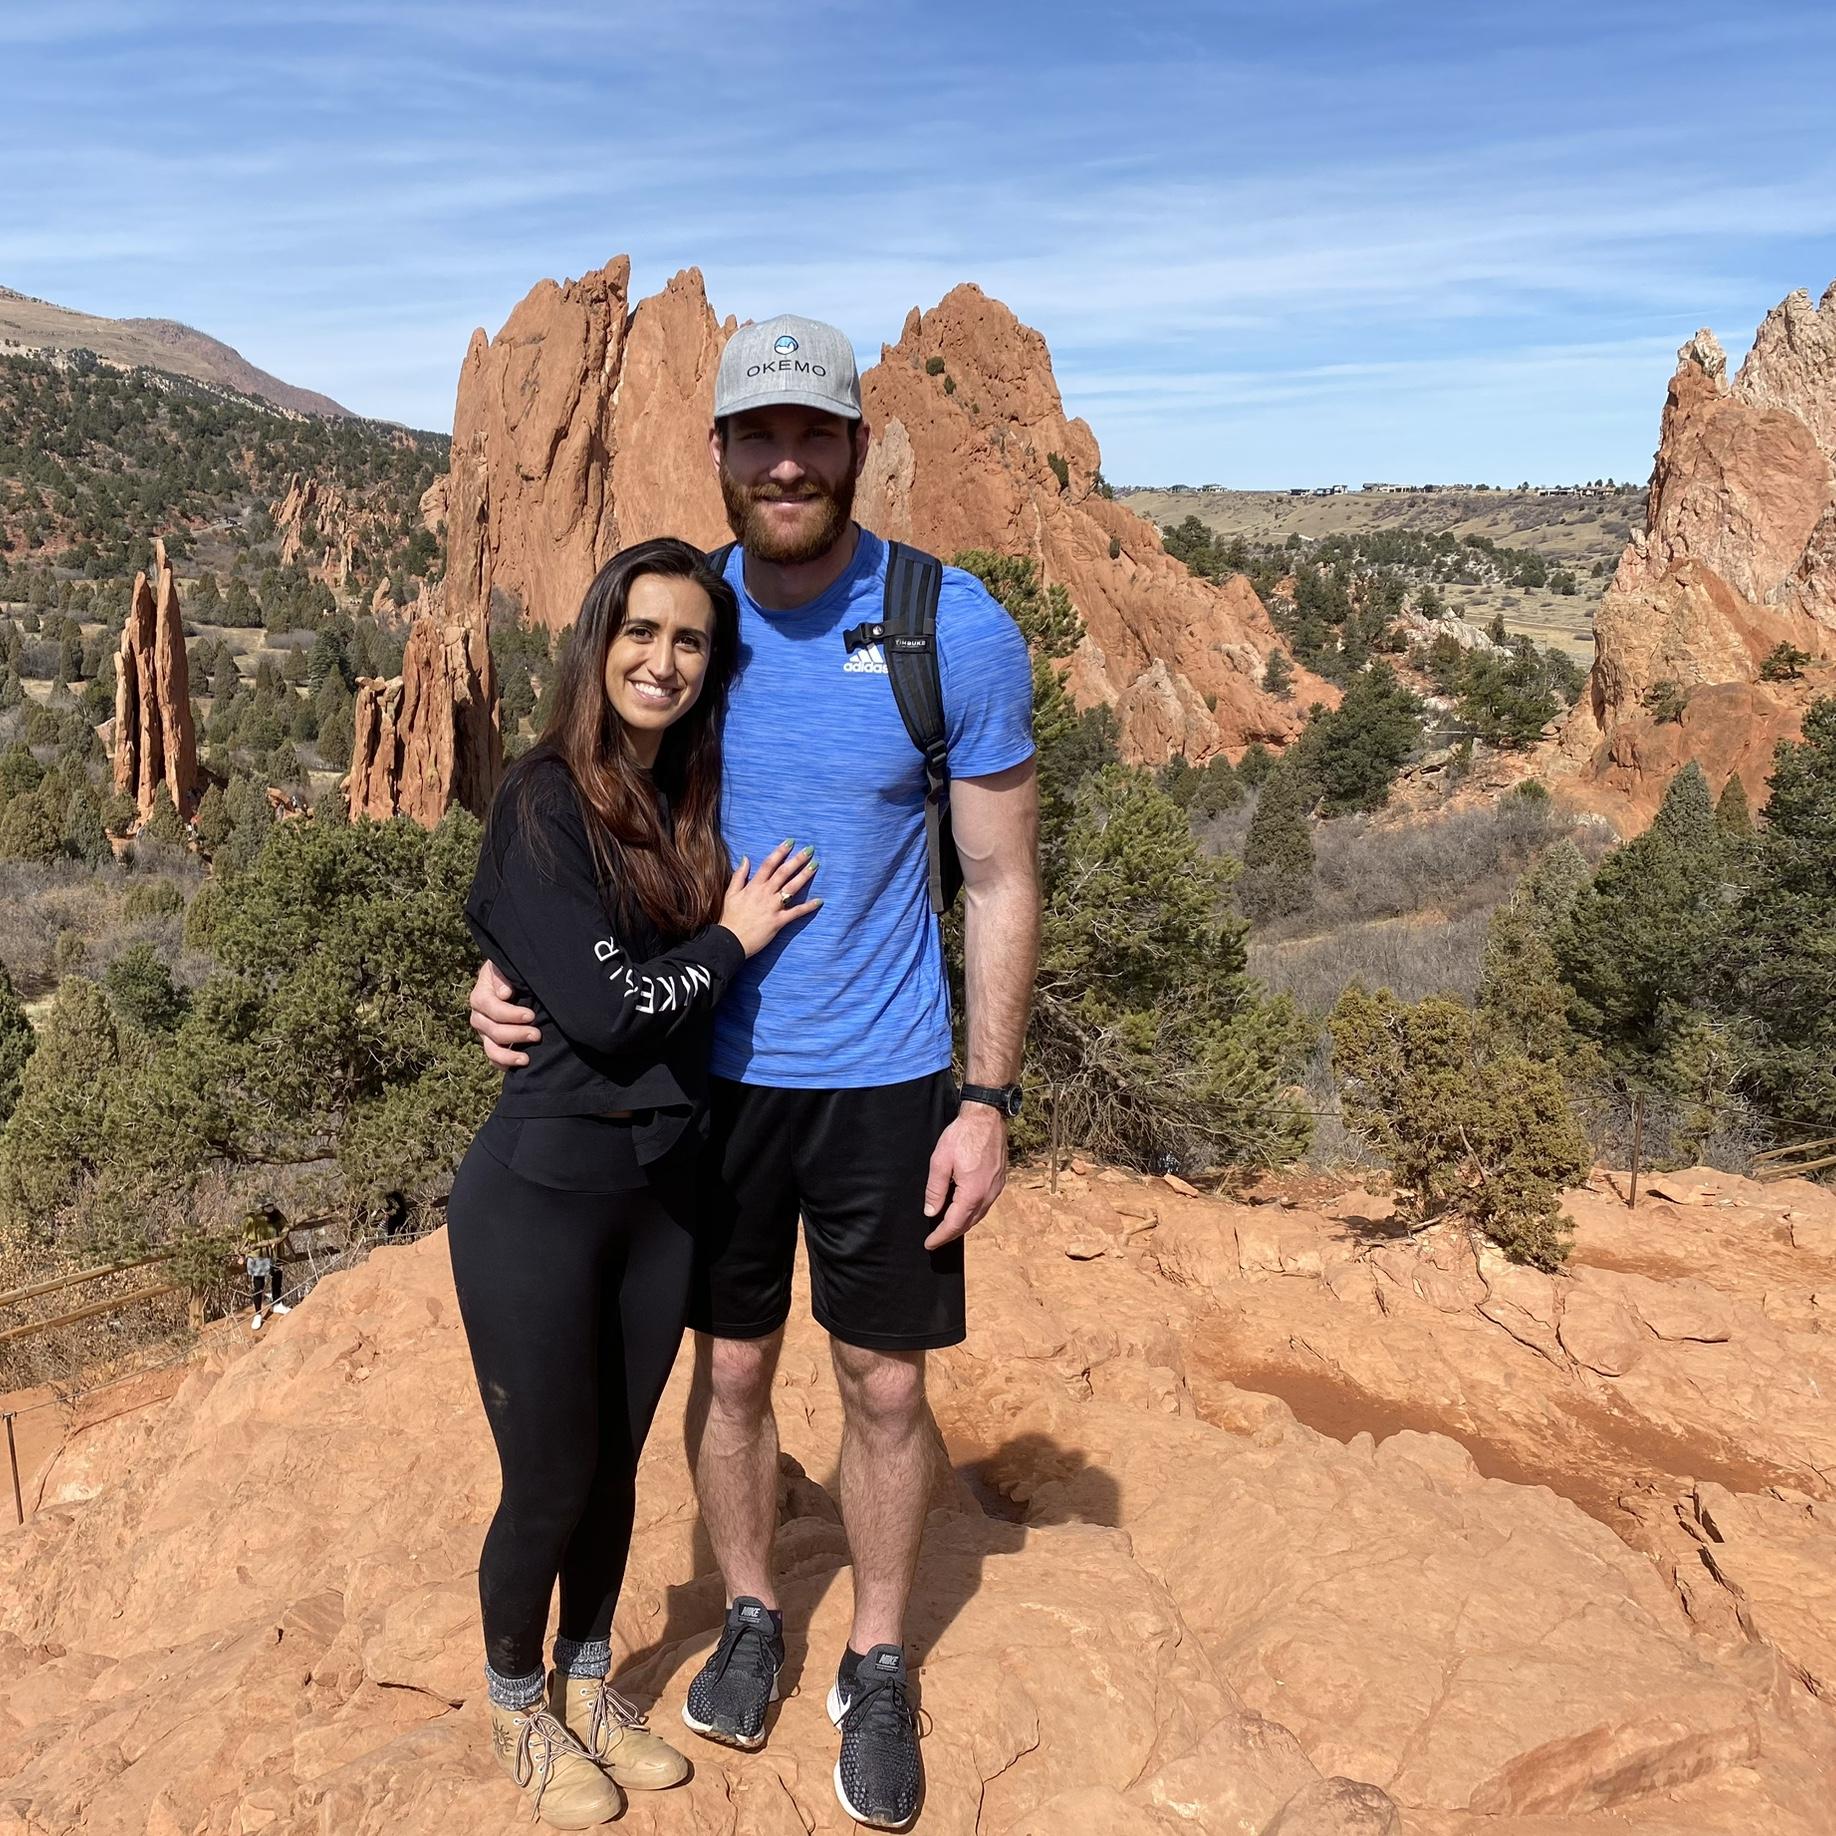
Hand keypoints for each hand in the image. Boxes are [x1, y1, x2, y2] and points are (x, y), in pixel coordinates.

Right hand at [469, 959, 538, 1068]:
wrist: (514, 981)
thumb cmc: (511, 972)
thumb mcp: (504, 967)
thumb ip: (502, 977)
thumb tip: (504, 994)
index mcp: (480, 996)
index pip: (489, 1007)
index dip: (509, 1013)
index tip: (530, 1015)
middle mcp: (479, 1016)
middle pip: (492, 1030)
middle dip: (516, 1034)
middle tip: (537, 1034)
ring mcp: (485, 1033)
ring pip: (491, 1049)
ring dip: (508, 1056)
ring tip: (526, 1058)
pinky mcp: (493, 1043)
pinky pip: (495, 1059)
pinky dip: (505, 1064)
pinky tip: (520, 1065)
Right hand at [719, 840, 820, 957]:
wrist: (729, 941)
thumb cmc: (730, 918)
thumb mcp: (730, 894)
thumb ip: (739, 875)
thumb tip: (746, 858)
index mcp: (753, 886)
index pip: (769, 864)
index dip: (780, 852)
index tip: (791, 842)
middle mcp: (764, 894)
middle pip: (783, 873)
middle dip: (797, 860)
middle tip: (810, 850)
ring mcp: (772, 907)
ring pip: (791, 888)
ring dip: (804, 876)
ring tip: (815, 865)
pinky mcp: (778, 921)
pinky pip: (795, 912)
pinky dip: (808, 907)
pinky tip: (819, 901)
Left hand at [922, 1101, 1008, 1250]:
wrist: (986, 1117)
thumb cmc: (963, 1135)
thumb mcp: (940, 1161)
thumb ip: (935, 1189)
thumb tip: (931, 1211)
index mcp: (972, 1193)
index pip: (954, 1224)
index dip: (940, 1236)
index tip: (929, 1244)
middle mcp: (988, 1194)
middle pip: (968, 1223)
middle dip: (951, 1234)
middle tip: (936, 1239)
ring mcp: (996, 1188)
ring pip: (979, 1215)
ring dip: (963, 1224)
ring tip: (948, 1228)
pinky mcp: (999, 1180)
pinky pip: (985, 1204)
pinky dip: (973, 1213)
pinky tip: (965, 1209)